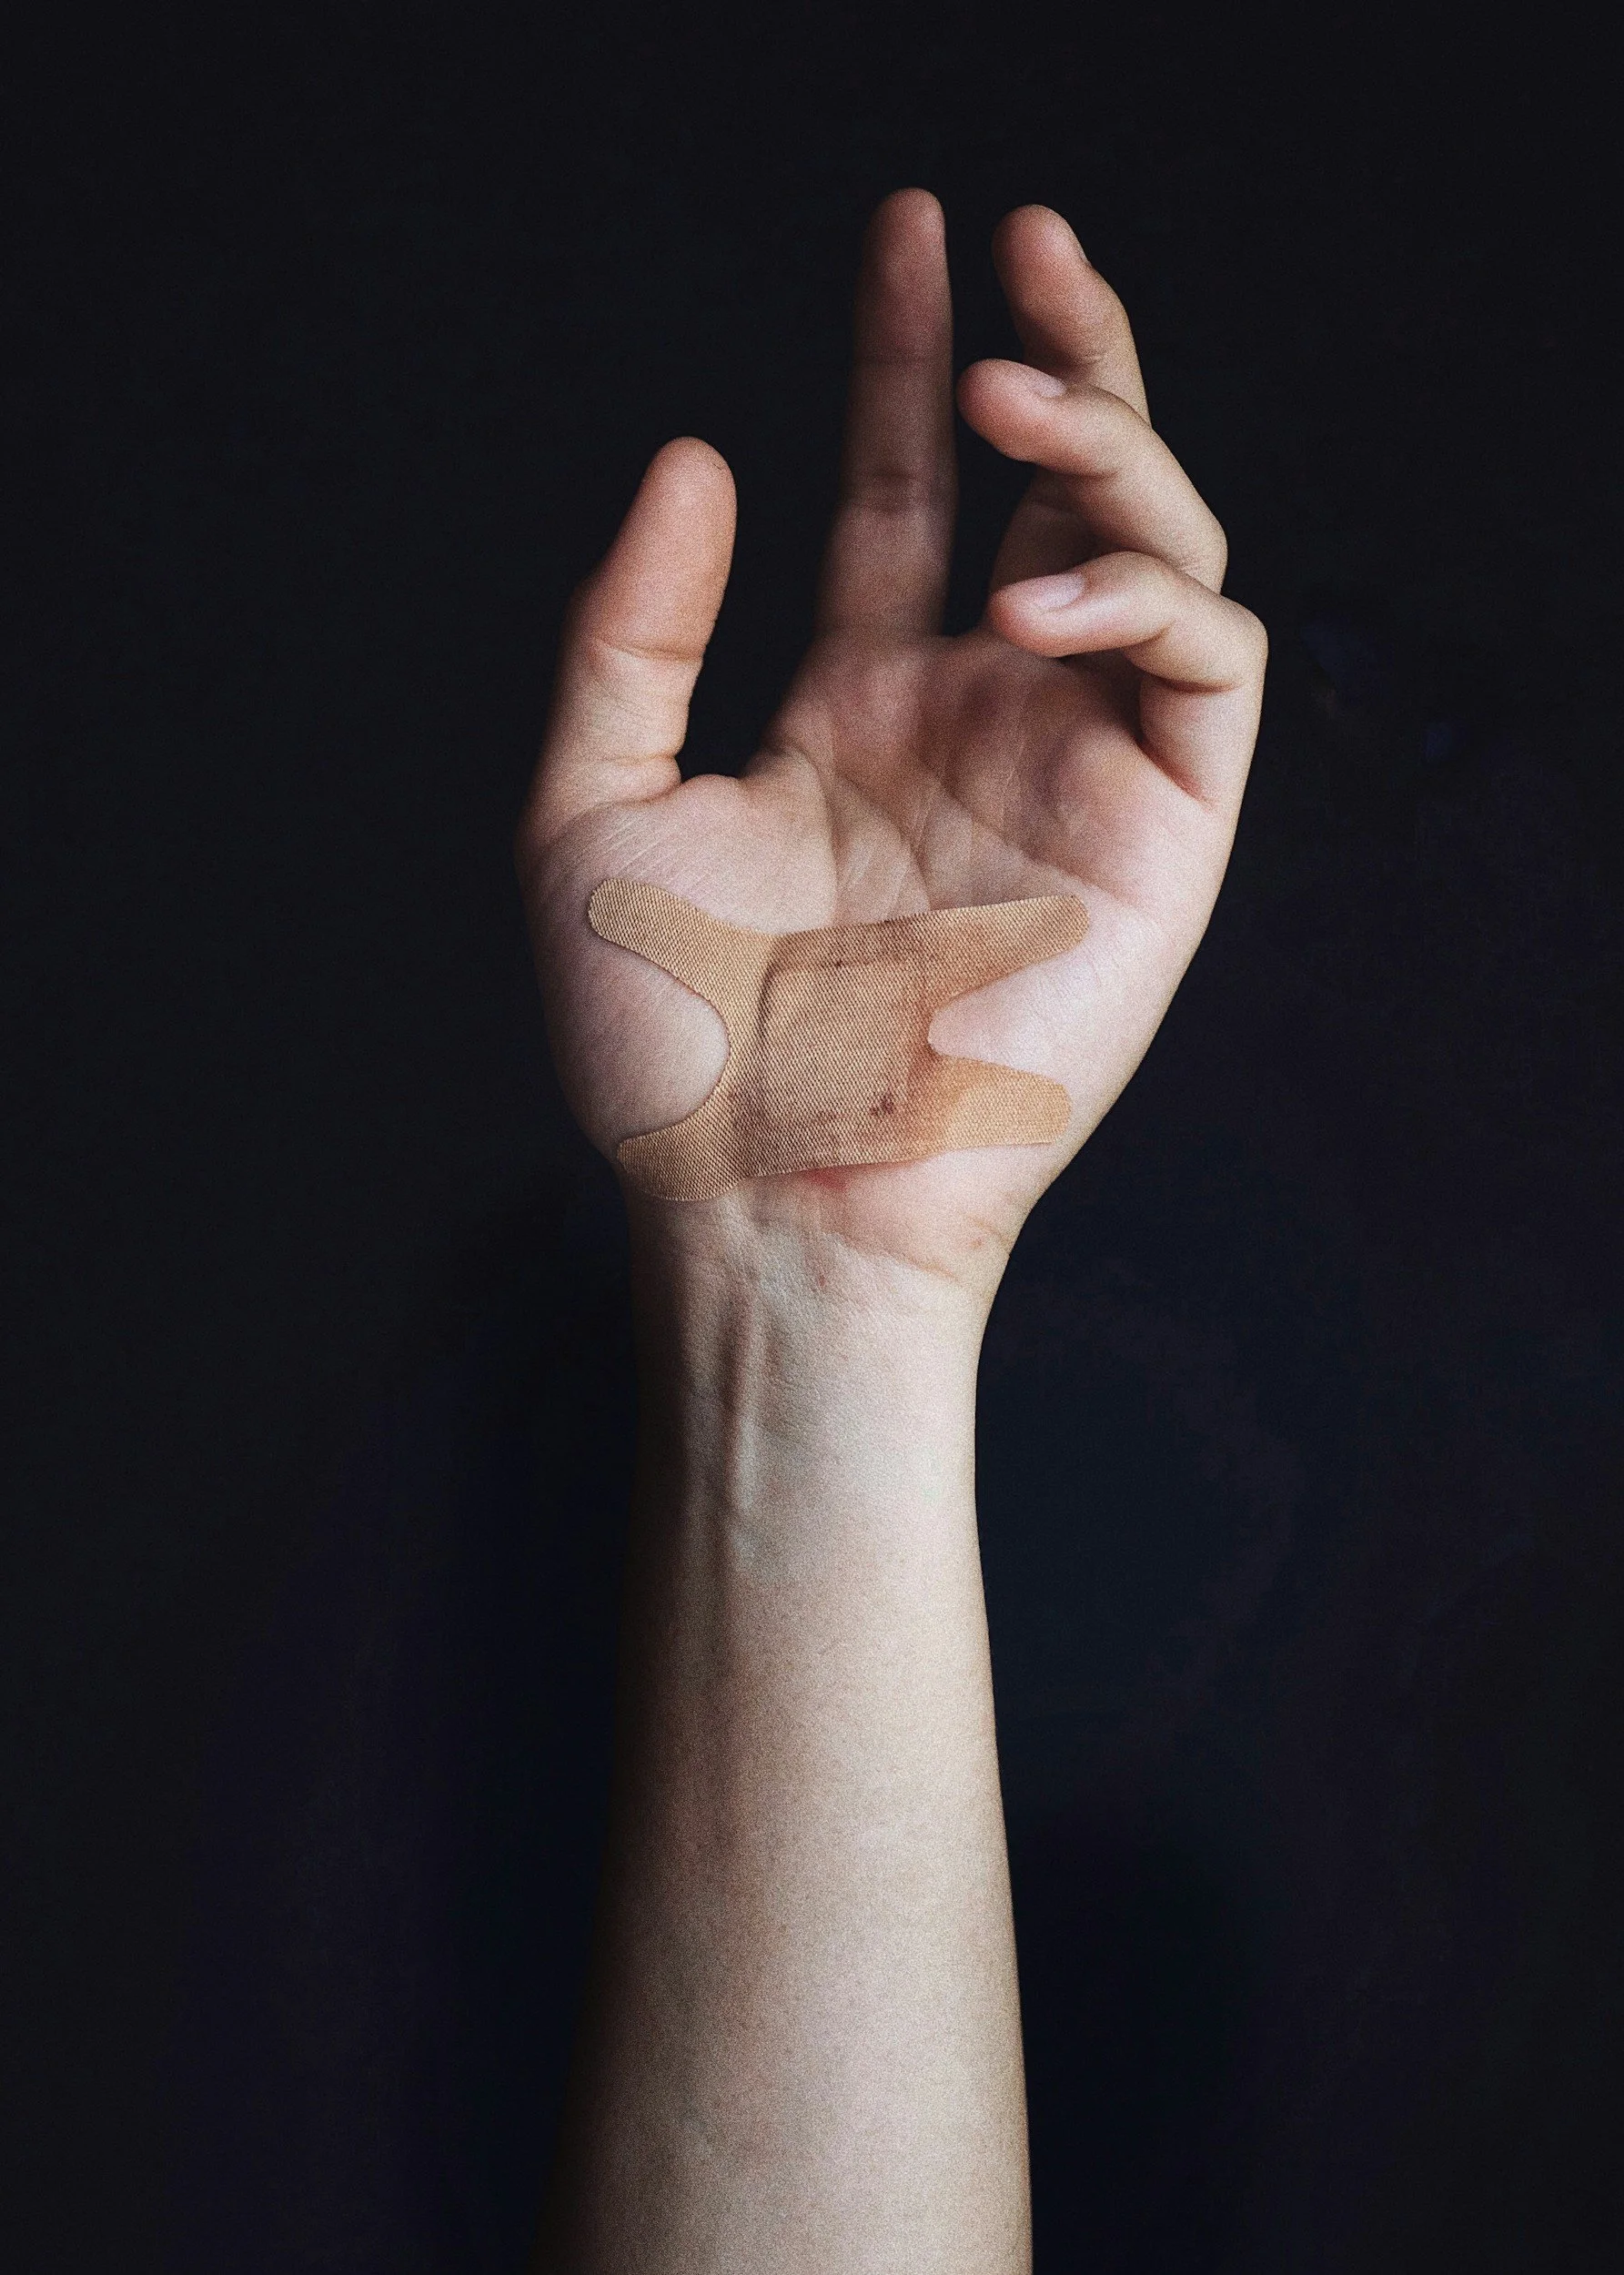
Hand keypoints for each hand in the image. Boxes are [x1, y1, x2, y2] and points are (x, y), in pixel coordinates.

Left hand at [516, 191, 1265, 1296]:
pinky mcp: (1163, 837)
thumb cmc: (668, 1045)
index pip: (902, 495)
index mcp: (859, 705)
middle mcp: (979, 720)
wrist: (762, 1199)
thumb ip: (632, 631)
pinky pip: (1207, 667)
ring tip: (1015, 397)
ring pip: (1158, 548)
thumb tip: (693, 453)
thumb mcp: (589, 808)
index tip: (913, 232)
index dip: (905, 358)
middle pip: (1059, 492)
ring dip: (1109, 442)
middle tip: (1030, 245)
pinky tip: (1038, 601)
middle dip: (1062, 356)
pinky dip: (1148, 595)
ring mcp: (1075, 770)